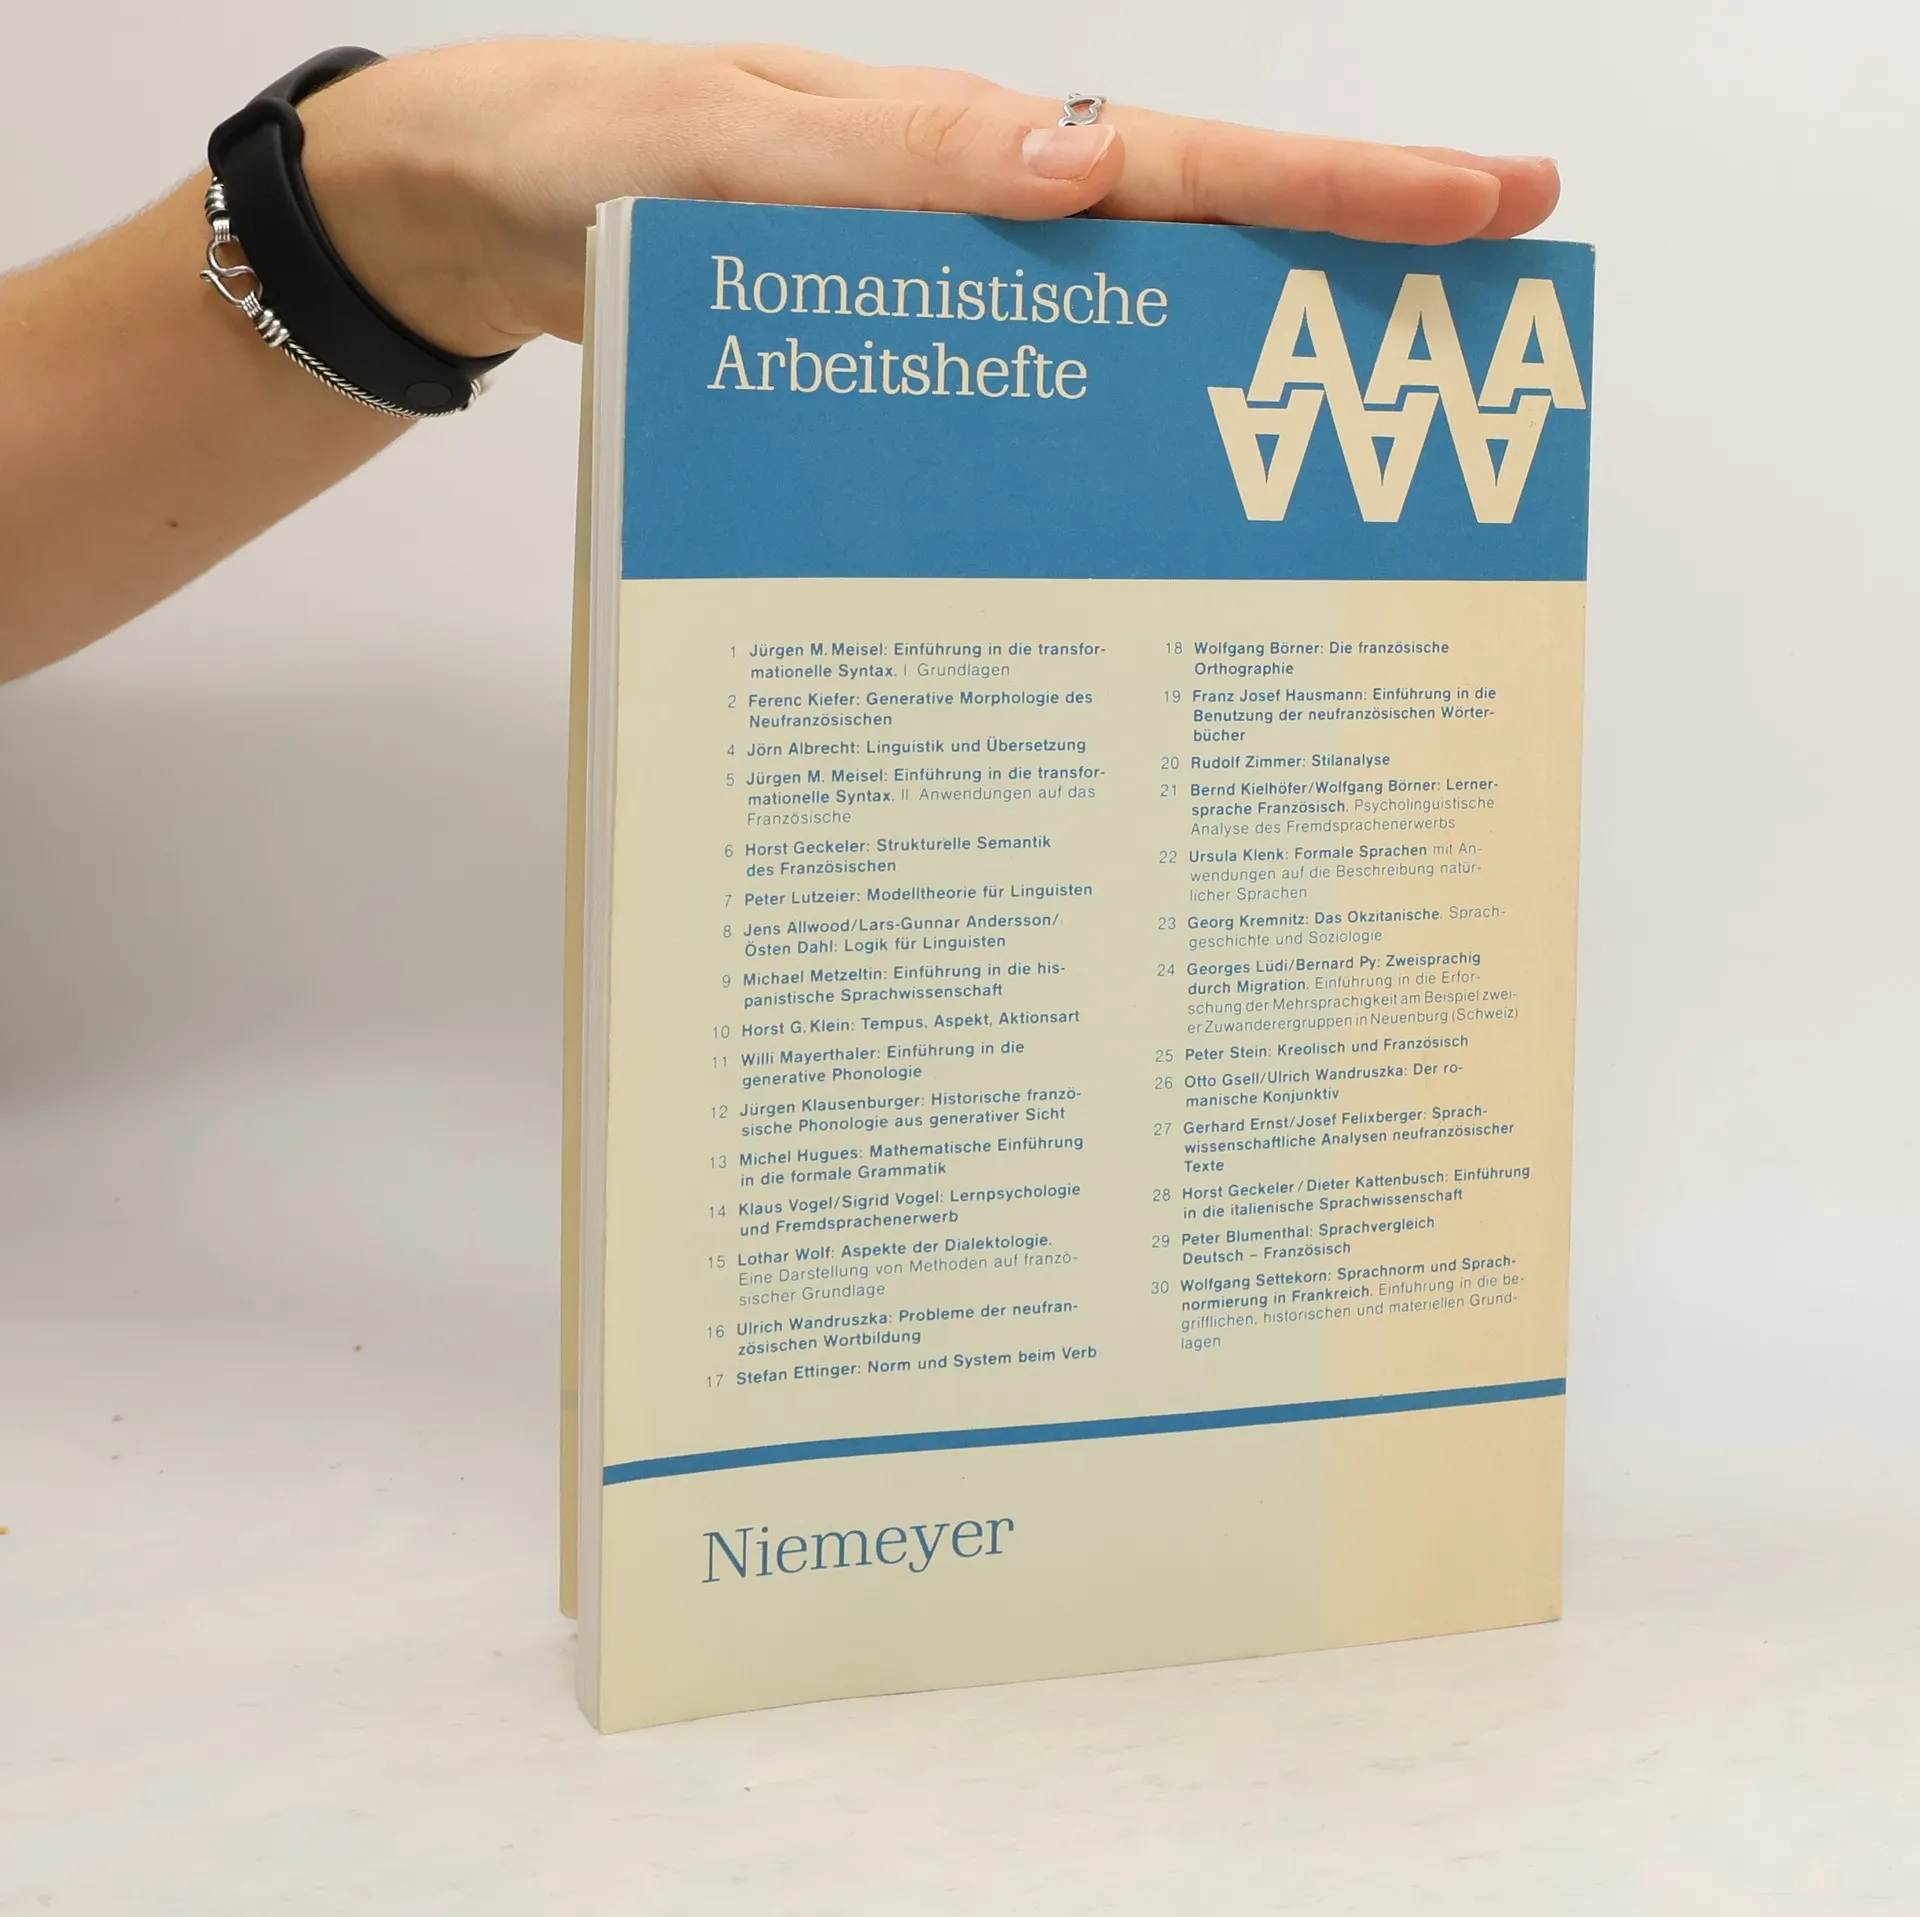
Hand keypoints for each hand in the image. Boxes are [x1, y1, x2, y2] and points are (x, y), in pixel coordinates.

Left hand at [299, 41, 1560, 358]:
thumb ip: (890, 161)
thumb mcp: (718, 145)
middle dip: (1344, 275)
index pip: (1183, 167)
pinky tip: (1136, 504)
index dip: (1339, 190)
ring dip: (1235, 375)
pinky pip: (1023, 400)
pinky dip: (1095, 442)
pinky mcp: (893, 370)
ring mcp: (943, 302)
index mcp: (963, 149)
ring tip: (1356, 442)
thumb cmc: (579, 158)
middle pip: (1195, 248)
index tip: (1490, 202)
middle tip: (1496, 314)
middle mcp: (976, 224)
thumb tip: (1083, 167)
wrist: (474, 220)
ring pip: (1123, 336)